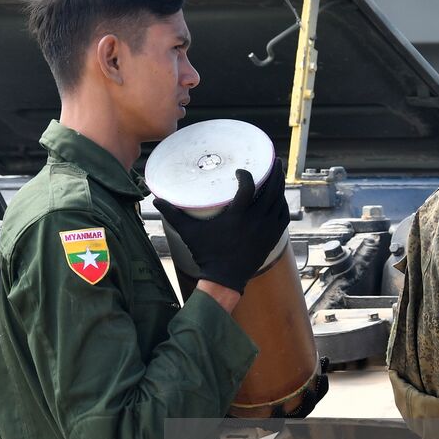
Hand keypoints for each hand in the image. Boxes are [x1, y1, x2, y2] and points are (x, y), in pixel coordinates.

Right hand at [154, 158, 289, 293]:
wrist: (224, 279)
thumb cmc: (206, 254)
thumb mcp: (188, 233)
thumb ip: (173, 214)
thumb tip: (155, 200)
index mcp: (236, 216)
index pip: (247, 187)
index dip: (246, 175)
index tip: (241, 171)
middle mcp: (255, 221)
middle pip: (271, 189)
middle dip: (274, 172)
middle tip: (273, 159)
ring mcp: (266, 229)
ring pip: (279, 201)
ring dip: (280, 185)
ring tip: (278, 173)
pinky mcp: (272, 238)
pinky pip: (282, 216)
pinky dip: (282, 204)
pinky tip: (280, 197)